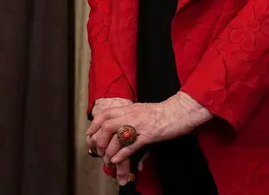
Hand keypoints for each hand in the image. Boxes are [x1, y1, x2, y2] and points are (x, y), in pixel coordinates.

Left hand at [86, 92, 211, 166]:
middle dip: (99, 140)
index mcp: (129, 108)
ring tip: (109, 158)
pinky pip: (131, 146)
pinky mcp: (148, 135)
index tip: (90, 134)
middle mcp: (131, 115)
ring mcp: (139, 125)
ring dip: (110, 150)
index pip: (105, 114)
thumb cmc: (161, 112)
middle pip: (106, 126)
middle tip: (98, 149)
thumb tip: (117, 122)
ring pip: (117, 137)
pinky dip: (121, 154)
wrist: (178, 111)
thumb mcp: (141, 109)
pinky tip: (117, 159)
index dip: (94, 125)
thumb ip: (128, 114)